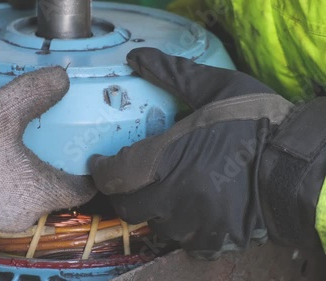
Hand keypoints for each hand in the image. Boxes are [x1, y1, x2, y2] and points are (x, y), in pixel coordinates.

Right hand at [0, 67, 96, 231]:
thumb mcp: (0, 111)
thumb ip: (36, 92)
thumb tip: (64, 76)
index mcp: (39, 195)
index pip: (82, 190)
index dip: (89, 171)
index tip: (88, 152)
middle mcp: (24, 215)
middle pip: (56, 190)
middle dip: (59, 166)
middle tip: (59, 139)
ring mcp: (0, 219)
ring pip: (30, 194)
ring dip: (32, 171)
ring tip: (26, 143)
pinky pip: (7, 197)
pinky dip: (10, 179)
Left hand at [90, 48, 325, 258]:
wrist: (299, 164)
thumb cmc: (259, 121)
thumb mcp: (217, 88)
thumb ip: (173, 74)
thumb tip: (137, 56)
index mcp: (168, 157)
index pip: (114, 174)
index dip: (101, 169)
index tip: (100, 161)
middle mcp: (173, 195)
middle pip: (127, 205)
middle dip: (124, 191)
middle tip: (131, 176)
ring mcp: (192, 222)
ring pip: (154, 222)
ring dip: (154, 206)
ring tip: (166, 188)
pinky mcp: (212, 239)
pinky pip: (182, 239)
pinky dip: (180, 224)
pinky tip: (191, 207)